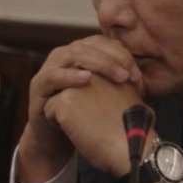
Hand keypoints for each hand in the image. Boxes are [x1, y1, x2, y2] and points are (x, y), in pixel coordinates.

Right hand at [17, 35, 142, 182]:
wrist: (59, 140)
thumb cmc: (85, 116)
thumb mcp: (103, 96)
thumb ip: (118, 83)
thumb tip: (144, 77)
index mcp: (80, 54)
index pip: (102, 43)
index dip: (121, 54)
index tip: (138, 74)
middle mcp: (63, 56)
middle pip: (88, 46)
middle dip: (112, 59)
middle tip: (129, 76)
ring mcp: (49, 69)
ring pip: (70, 55)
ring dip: (96, 63)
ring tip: (115, 76)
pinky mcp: (38, 87)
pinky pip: (52, 76)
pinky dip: (69, 75)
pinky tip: (86, 79)